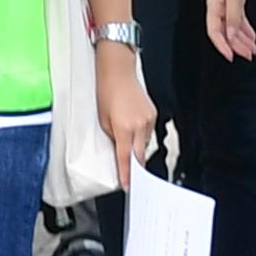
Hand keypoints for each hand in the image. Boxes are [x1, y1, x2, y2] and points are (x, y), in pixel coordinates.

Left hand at [94, 41, 157, 165]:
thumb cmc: (106, 91)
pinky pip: (148, 132)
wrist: (118, 71)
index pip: (126, 158)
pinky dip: (140, 136)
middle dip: (134, 165)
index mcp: (124, 128)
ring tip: (127, 145)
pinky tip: (133, 132)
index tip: (127, 185)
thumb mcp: (103, 120)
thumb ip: (112, 138)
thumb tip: (118, 149)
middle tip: (130, 175)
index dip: (126, 174)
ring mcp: (149, 119)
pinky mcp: (153, 114)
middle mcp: (139, 125)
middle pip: (139, 155)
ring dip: (136, 149)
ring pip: (144, 144)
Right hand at [204, 0, 255, 59]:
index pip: (215, 32)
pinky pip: (240, 18)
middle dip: (236, 45)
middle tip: (248, 55)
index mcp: (214, 6)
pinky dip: (246, 28)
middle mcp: (219, 6)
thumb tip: (230, 35)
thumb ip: (233, 17)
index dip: (222, 46)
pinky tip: (252, 35)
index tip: (231, 57)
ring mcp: (228, 2)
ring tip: (252, 48)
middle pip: (225, 31)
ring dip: (242, 38)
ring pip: (233, 26)